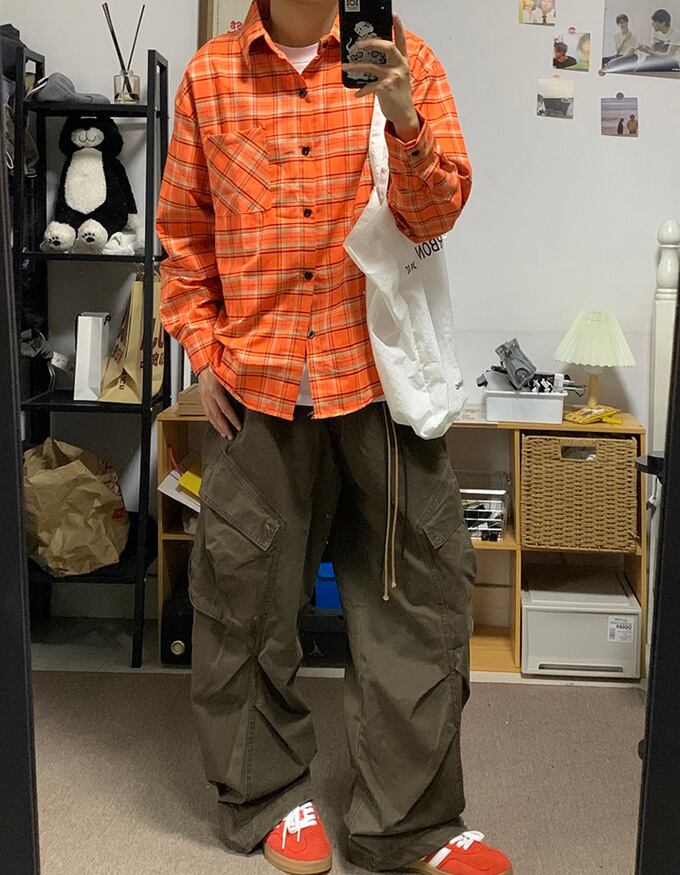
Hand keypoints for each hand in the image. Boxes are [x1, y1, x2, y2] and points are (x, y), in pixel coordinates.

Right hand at [198, 368, 241, 439]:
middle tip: (231, 436)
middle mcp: (208, 395)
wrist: (203, 361)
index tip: (239, 427)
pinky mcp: (202, 398)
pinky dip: (212, 420)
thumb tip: (247, 397)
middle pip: (216, 415)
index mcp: (215, 390)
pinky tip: (217, 425)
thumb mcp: (227, 375)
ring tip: (224, 434)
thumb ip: (235, 386)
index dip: (232, 419)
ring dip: (217, 426)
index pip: (225, 408)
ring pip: (210, 415)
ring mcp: (203, 397)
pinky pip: (207, 412)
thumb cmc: (217, 366)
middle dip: (224, 427)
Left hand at [341, 13, 418, 138]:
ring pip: (372, 66)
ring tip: (345, 66)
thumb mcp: (397, 77)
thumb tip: (369, 59)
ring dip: (356, 66)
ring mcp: (394, 77)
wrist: (404, 115)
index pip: (401, 41)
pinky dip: (361, 90)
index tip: (393, 14)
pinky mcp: (386, 89)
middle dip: (372, 42)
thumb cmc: (398, 95)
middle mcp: (400, 67)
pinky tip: (356, 94)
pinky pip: (369, 86)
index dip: (398, 27)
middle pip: (387, 47)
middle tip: (359, 43)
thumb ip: (388, 66)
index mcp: (403, 62)